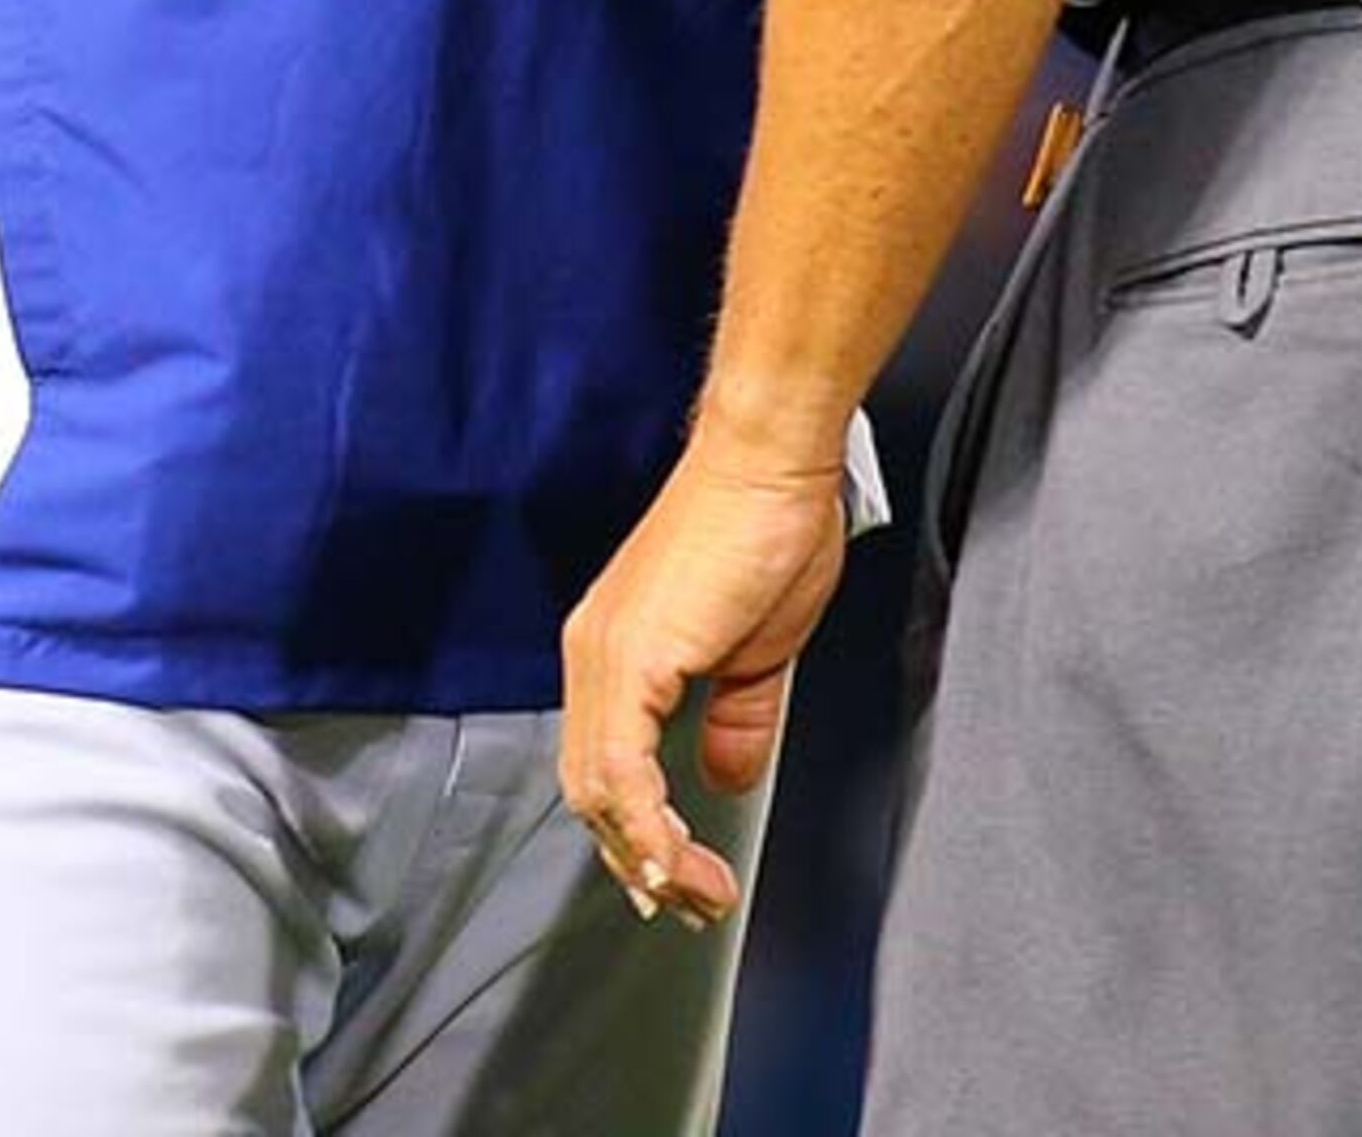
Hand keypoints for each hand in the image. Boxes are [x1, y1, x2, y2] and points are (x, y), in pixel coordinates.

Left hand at [559, 427, 848, 929]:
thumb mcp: (756, 649)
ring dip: (647, 856)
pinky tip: (675, 860)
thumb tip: (727, 774)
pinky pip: (620, 769)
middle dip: (640, 861)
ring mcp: (604, 654)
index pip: (604, 766)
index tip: (680, 876)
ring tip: (697, 894)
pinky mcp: (630, 656)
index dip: (637, 832)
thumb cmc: (767, 524)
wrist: (770, 458)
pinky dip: (645, 825)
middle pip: (591, 790)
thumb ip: (737, 717)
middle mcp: (594, 652)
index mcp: (616, 649)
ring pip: (597, 789)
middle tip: (692, 903)